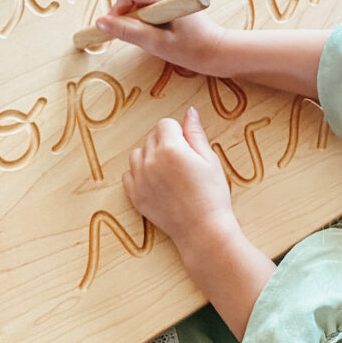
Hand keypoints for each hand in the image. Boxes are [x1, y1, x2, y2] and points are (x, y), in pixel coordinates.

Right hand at [96, 0, 228, 73]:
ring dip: (139, 18)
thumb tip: (101, 23)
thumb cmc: (193, 50)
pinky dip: (147, 17)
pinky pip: (149, 2)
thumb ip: (127, 31)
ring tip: (153, 35)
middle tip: (138, 36)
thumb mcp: (156, 44)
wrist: (218, 51)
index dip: (117, 9)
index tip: (118, 29)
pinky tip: (160, 31)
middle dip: (129, 14)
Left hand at [123, 106, 237, 268]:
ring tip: (169, 173)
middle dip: (166, 144)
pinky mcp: (134, 196)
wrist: (203, 230)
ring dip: (151, 157)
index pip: (166, 124)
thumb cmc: (212, 195)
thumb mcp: (209, 160)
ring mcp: (139, 179)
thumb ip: (195, 133)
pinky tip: (158, 184)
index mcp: (170, 148)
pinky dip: (140, 175)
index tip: (189, 148)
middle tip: (183, 164)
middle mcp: (150, 161)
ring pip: (138, 154)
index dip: (179, 133)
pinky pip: (129, 174)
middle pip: (152, 137)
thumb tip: (190, 112)